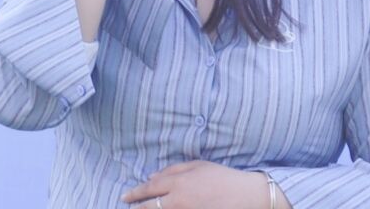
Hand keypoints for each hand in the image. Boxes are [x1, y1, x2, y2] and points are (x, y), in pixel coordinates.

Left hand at [124, 166, 269, 208]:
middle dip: (137, 207)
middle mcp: (178, 200)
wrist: (244, 196)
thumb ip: (175, 169)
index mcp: (179, 182)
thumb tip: (152, 177)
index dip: (136, 193)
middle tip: (126, 205)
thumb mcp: (199, 166)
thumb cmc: (222, 177)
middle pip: (150, 206)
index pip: (150, 188)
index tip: (125, 196)